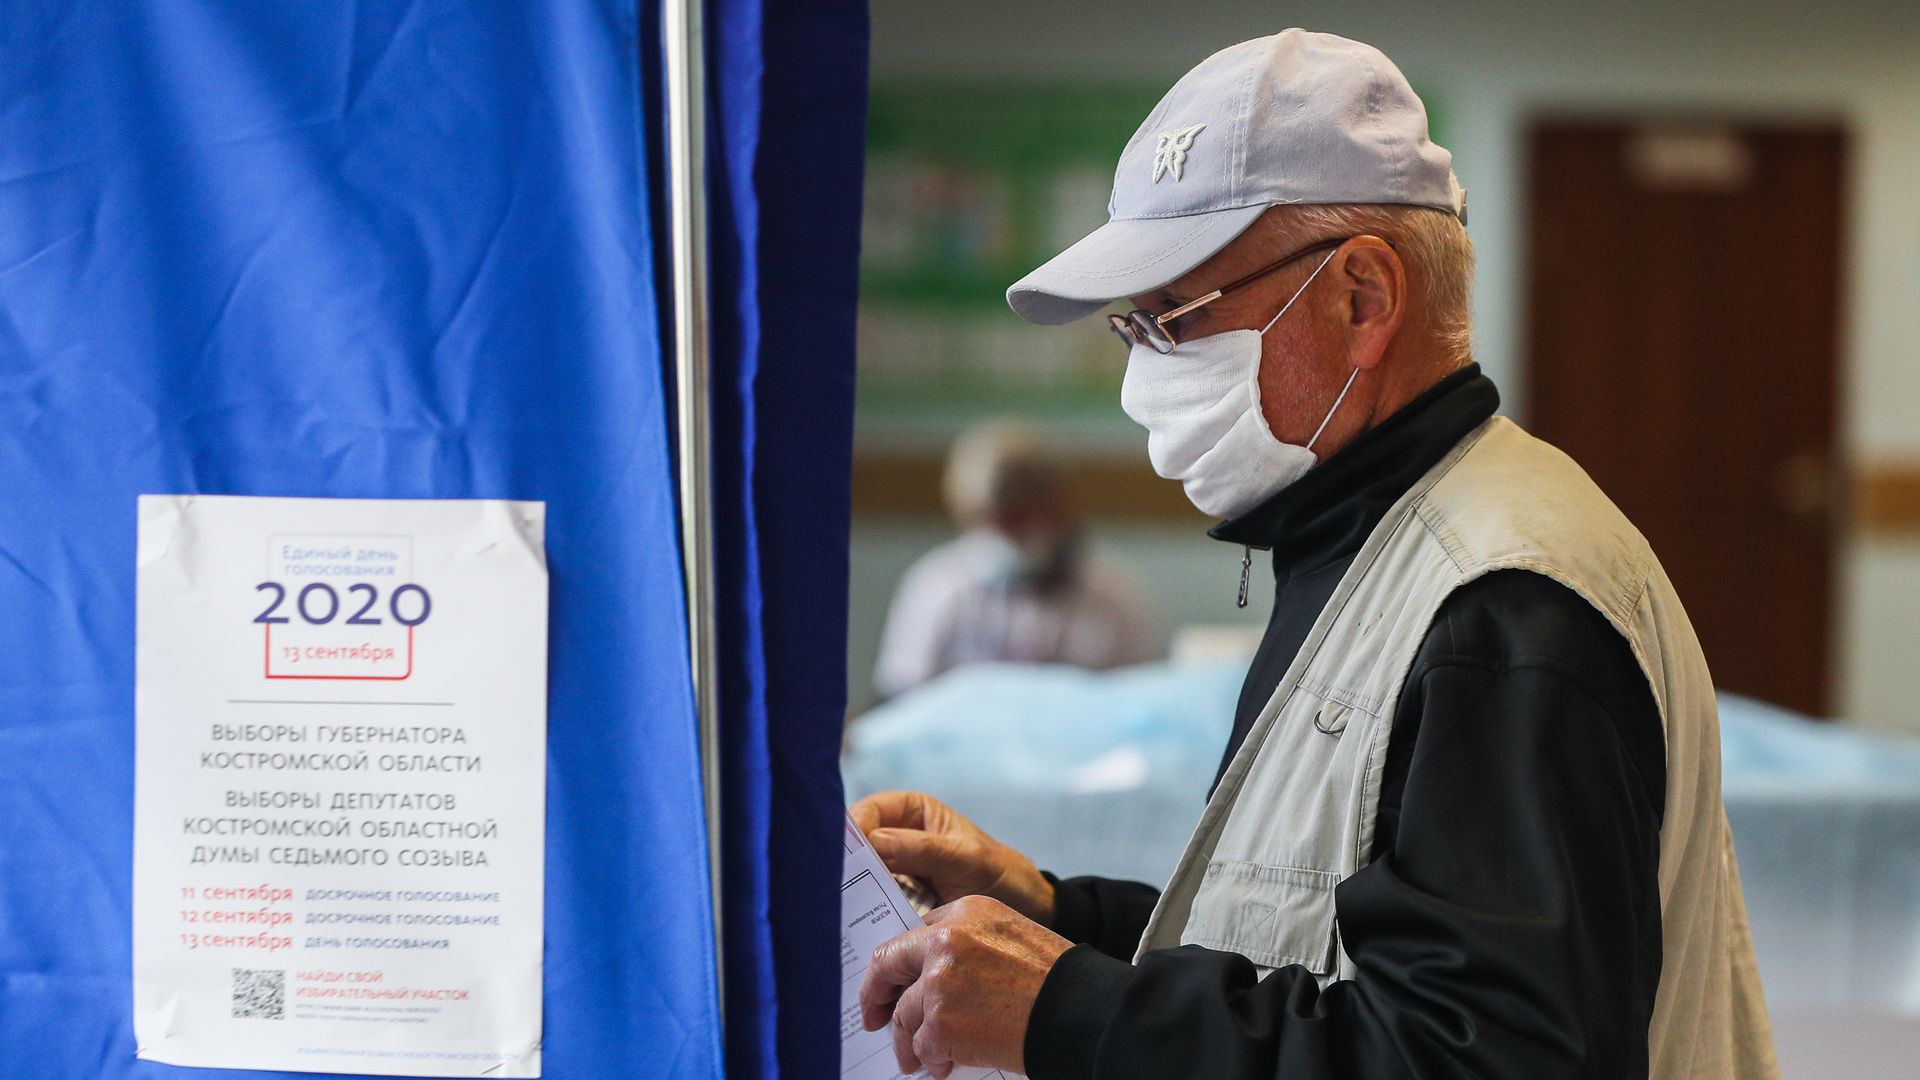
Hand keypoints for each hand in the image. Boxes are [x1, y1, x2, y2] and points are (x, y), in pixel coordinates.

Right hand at [850, 790, 1054, 924]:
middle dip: (842, 868)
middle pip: (855, 848)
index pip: (868, 812)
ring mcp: (894, 874)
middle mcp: (896, 839)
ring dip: (849, 898)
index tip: (842, 857)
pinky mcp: (896, 905)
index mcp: (911, 812)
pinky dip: (864, 921)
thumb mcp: (968, 858)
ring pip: (857, 881)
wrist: (1024, 913)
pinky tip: (855, 934)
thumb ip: (924, 849)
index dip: (851, 830)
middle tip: (830, 891)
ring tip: (836, 917)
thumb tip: (874, 842)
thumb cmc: (1002, 874)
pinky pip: (871, 909)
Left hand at [859, 895, 1071, 1077]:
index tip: (894, 981)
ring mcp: (939, 982)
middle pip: (889, 964)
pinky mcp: (941, 1023)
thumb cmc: (1055, 977)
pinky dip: (931, 1060)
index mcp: (964, 912)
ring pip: (904, 1015)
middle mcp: (945, 941)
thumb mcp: (1010, 935)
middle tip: (872, 1017)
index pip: (915, 933)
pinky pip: (922, 1045)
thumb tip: (931, 975)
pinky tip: (944, 1066)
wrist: (1079, 1008)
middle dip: (875, 994)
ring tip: (918, 1060)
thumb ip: (968, 942)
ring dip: (909, 1042)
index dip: (902, 963)